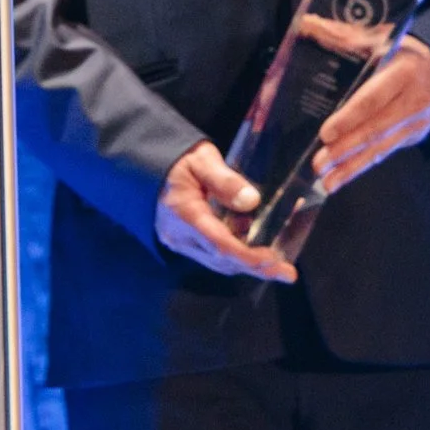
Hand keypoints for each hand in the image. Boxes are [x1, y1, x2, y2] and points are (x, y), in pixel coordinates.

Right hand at [155, 141, 298, 282]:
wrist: (142, 161)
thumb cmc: (174, 158)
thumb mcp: (201, 159)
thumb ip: (224, 180)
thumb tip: (252, 201)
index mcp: (185, 216)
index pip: (222, 245)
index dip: (251, 258)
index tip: (277, 264)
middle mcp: (180, 236)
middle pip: (222, 260)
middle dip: (256, 267)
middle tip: (286, 271)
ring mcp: (178, 241)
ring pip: (217, 261)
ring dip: (246, 263)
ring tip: (274, 261)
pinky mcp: (181, 240)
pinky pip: (210, 254)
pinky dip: (233, 254)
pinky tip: (250, 245)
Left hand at [312, 36, 429, 193]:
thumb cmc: (402, 52)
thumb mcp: (380, 38)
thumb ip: (344, 36)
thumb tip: (306, 25)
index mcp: (403, 72)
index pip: (374, 98)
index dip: (351, 117)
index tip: (326, 133)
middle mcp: (412, 102)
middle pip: (376, 129)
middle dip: (347, 149)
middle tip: (319, 164)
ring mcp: (415, 124)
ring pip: (380, 148)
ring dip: (352, 167)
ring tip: (326, 182)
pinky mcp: (411, 138)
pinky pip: (384, 154)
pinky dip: (361, 168)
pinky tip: (340, 180)